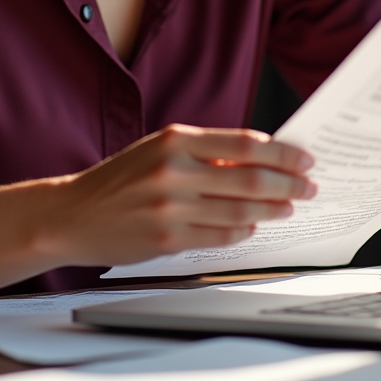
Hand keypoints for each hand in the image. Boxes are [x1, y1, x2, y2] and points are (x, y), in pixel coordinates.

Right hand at [44, 123, 316, 266]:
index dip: (281, 153)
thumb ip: (204, 154)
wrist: (72, 215)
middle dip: (288, 184)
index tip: (304, 159)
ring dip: (272, 210)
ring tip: (288, 207)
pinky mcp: (167, 240)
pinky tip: (253, 225)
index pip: (244, 144)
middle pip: (250, 178)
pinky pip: (220, 236)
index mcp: (175, 139)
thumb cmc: (120, 180)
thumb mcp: (158, 151)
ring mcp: (170, 207)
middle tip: (308, 188)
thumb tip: (259, 158)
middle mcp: (174, 170)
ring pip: (240, 210)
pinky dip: (242, 230)